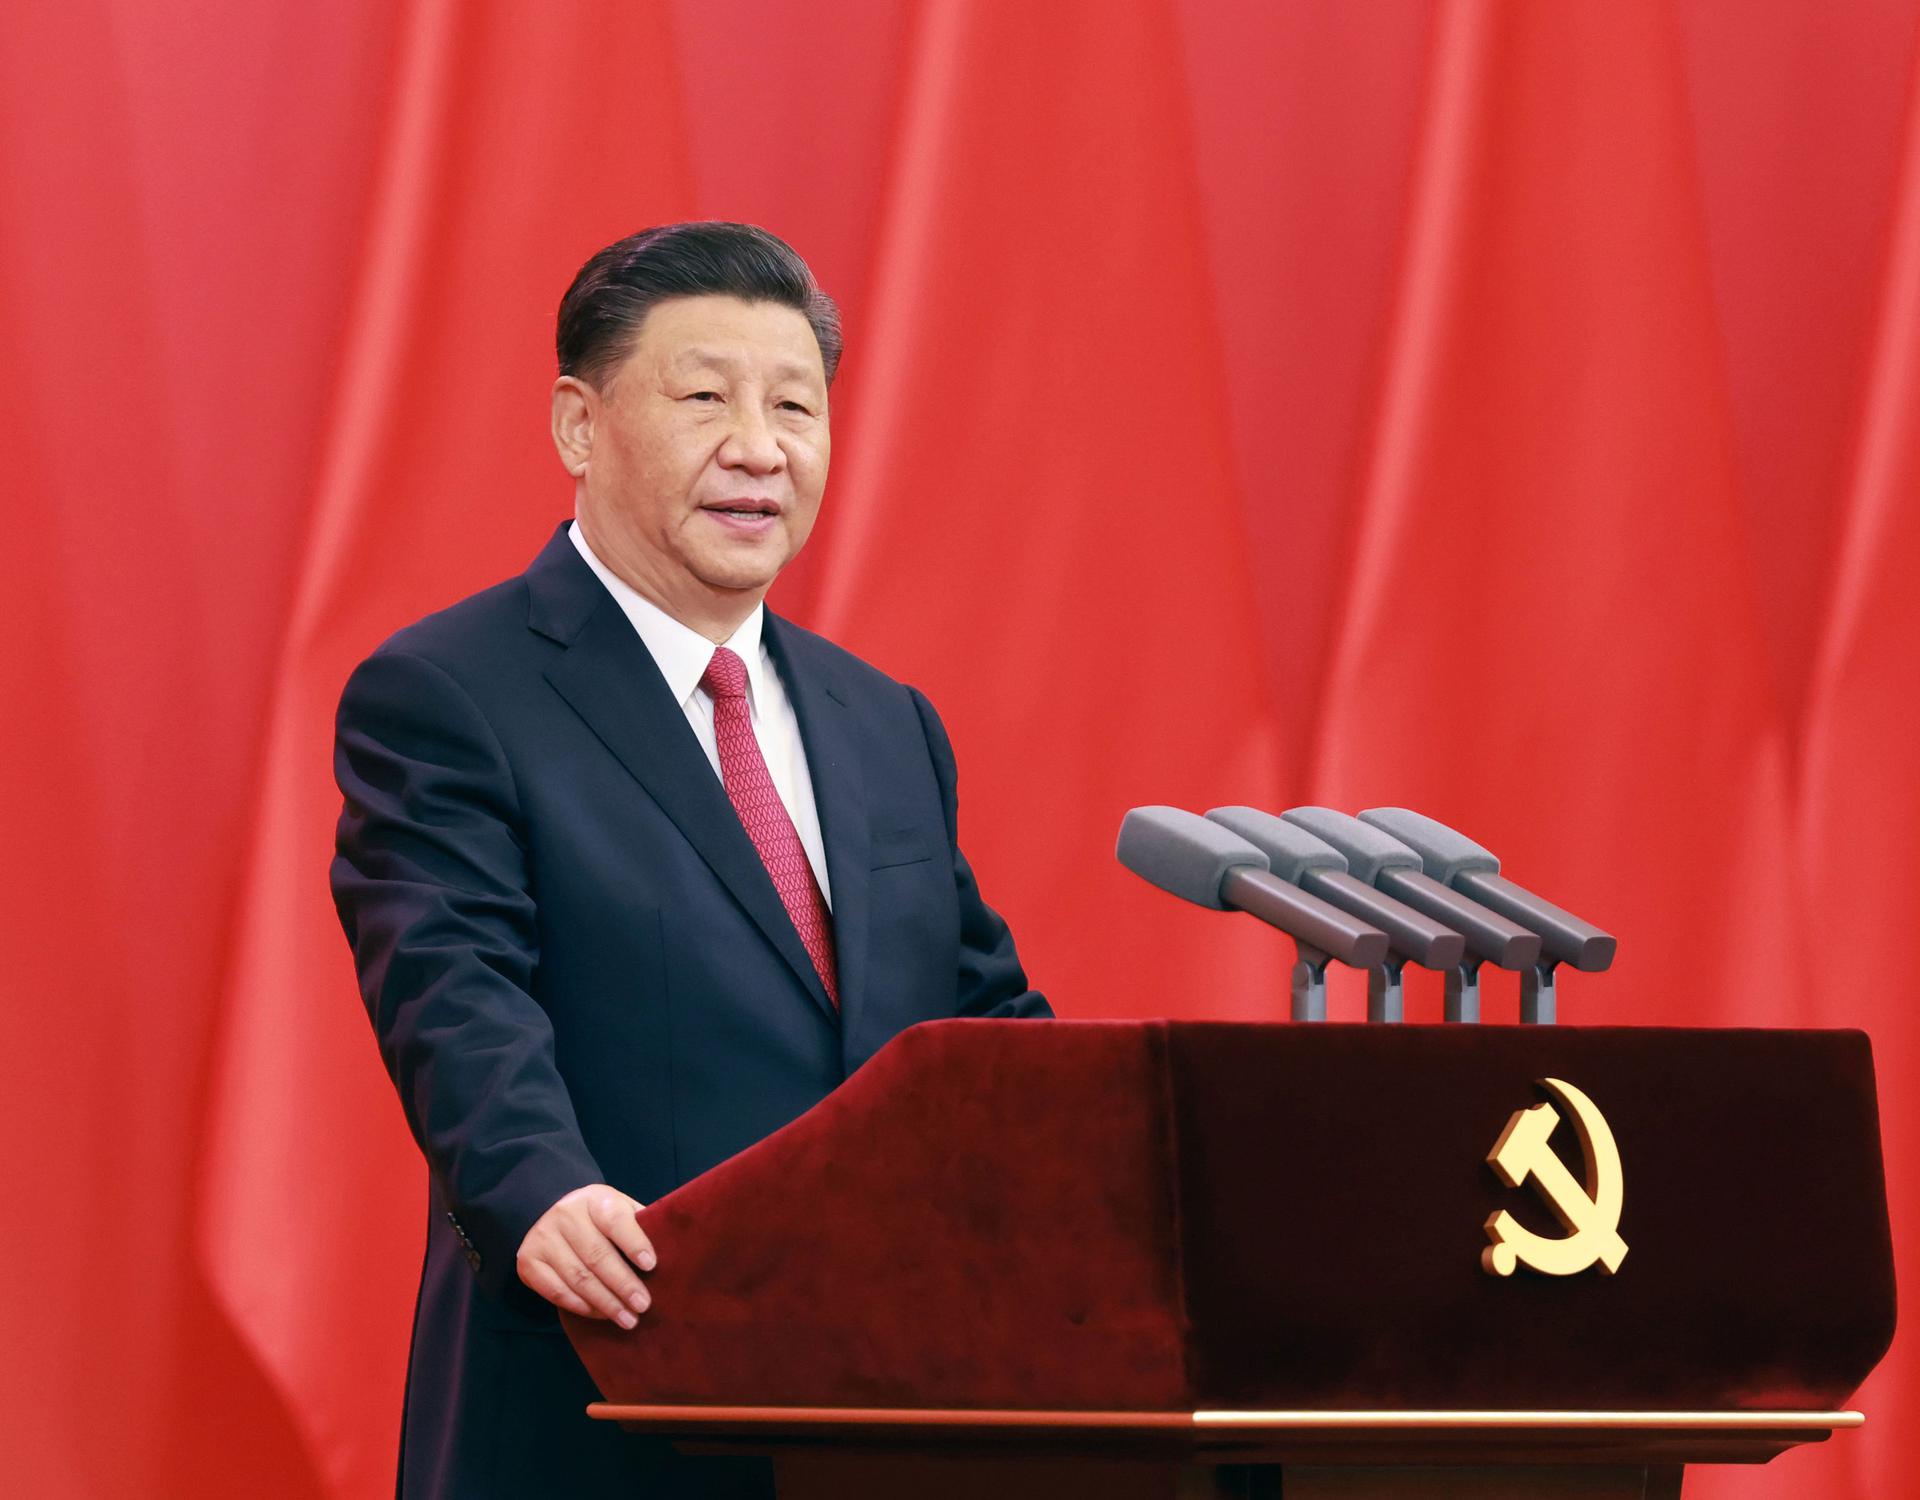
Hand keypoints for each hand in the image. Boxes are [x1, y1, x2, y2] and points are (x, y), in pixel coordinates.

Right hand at [515, 1184, 655, 1327]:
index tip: (651, 1265)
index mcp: (594, 1199)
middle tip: (643, 1305)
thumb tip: (672, 1253)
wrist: (547, 1210)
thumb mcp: (619, 1208)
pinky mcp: (529, 1262)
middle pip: (596, 1255)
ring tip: (628, 1319)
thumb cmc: (597, 1216)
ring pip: (577, 1278)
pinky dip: (581, 1307)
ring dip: (605, 1303)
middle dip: (623, 1284)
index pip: (615, 1220)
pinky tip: (601, 1314)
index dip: (634, 1242)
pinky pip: (557, 1292)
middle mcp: (565, 1216)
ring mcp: (543, 1239)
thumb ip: (640, 1226)